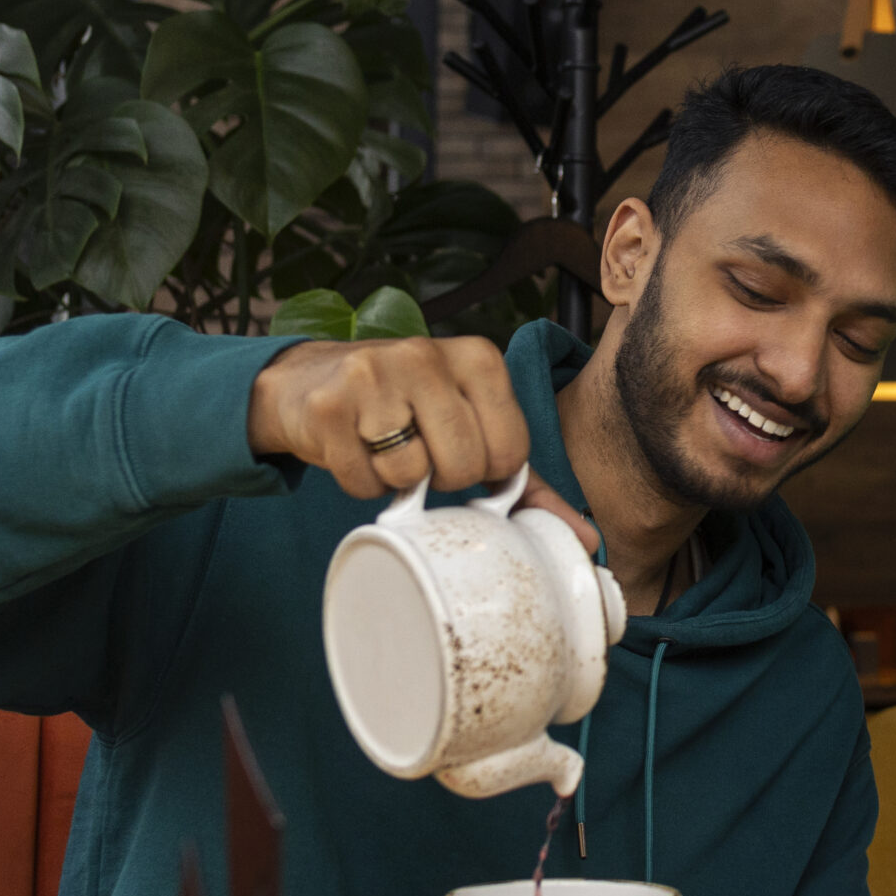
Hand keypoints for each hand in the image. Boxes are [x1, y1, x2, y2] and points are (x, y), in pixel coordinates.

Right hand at [246, 338, 596, 550]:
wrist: (310, 380)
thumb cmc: (407, 407)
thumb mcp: (470, 425)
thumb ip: (526, 482)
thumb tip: (585, 539)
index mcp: (478, 358)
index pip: (510, 453)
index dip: (486, 471)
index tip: (462, 448)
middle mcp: (427, 356)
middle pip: (462, 469)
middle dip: (442, 477)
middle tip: (420, 449)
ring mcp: (373, 376)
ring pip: (411, 476)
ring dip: (397, 481)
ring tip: (386, 445)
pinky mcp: (329, 406)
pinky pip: (363, 482)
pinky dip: (360, 483)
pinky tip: (356, 450)